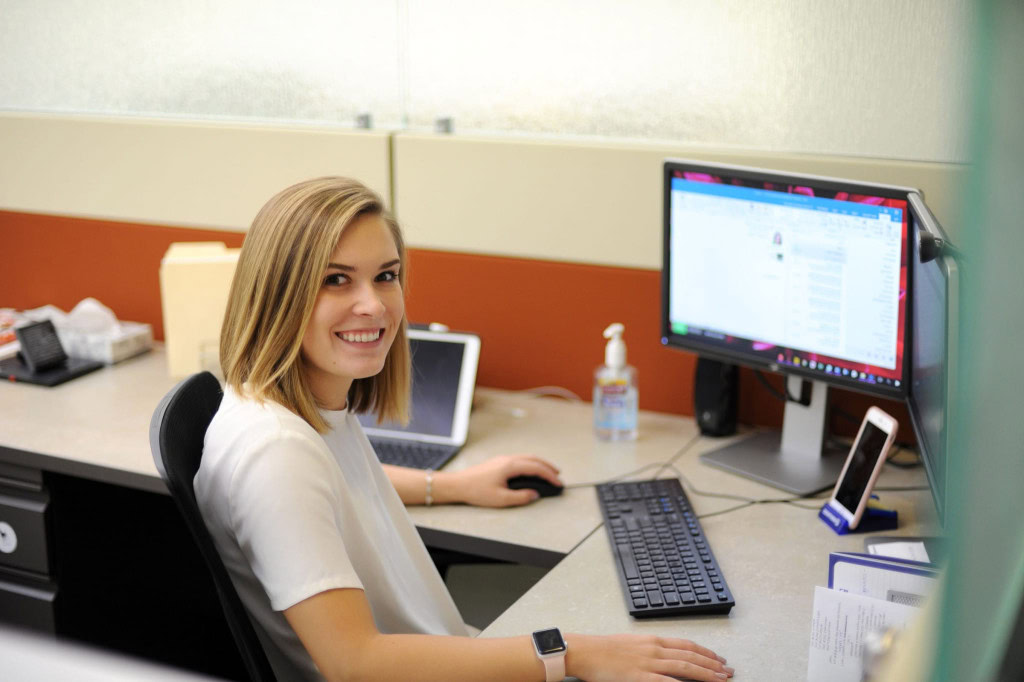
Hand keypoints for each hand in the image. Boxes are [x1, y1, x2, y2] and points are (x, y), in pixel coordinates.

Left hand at [440, 455, 561, 506]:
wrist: (458, 485)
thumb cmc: (476, 491)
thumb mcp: (501, 499)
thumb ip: (521, 497)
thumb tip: (534, 494)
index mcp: (510, 466)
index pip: (536, 468)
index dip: (549, 476)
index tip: (558, 483)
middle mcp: (507, 459)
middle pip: (533, 459)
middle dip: (548, 466)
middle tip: (558, 474)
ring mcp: (502, 459)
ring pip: (526, 457)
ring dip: (539, 463)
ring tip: (548, 471)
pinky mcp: (498, 462)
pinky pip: (519, 459)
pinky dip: (530, 463)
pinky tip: (530, 470)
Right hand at [564, 633, 733, 681]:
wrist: (586, 651)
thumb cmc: (604, 649)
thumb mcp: (631, 644)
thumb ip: (650, 650)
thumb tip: (665, 656)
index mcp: (653, 640)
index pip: (686, 645)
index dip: (705, 652)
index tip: (718, 659)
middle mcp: (655, 649)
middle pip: (691, 656)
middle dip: (713, 664)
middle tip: (728, 671)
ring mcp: (649, 663)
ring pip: (685, 667)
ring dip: (706, 673)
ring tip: (721, 679)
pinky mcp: (640, 677)